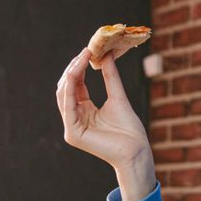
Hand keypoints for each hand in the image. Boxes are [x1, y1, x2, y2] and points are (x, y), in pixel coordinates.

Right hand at [57, 48, 149, 172]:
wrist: (136, 150)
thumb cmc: (129, 128)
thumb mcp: (118, 96)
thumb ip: (110, 76)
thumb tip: (106, 54)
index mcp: (85, 111)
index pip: (76, 86)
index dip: (79, 68)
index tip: (88, 51)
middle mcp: (75, 118)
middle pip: (66, 89)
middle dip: (73, 68)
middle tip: (84, 52)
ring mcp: (72, 127)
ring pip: (63, 95)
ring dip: (71, 74)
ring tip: (82, 58)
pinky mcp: (73, 134)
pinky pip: (67, 106)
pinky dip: (70, 88)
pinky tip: (76, 73)